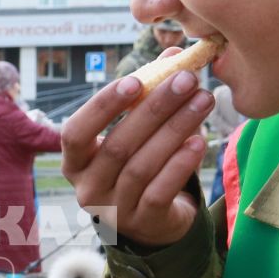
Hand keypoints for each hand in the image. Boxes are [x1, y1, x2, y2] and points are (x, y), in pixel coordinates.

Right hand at [60, 56, 213, 247]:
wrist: (154, 222)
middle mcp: (88, 188)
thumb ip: (148, 95)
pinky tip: (200, 141)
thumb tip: (173, 54)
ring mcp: (114, 210)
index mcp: (75, 162)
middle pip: (118, 145)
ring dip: (175, 130)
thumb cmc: (139, 165)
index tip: (135, 80)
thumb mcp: (137, 133)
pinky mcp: (143, 223)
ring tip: (203, 101)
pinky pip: (160, 191)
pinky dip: (180, 164)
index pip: (76, 132)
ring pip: (141, 166)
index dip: (102, 106)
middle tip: (186, 80)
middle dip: (155, 108)